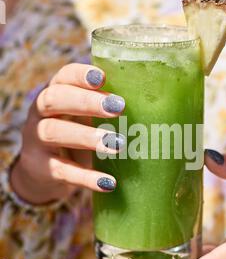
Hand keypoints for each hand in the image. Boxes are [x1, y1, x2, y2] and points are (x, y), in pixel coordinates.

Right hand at [11, 63, 125, 203]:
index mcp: (55, 93)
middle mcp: (40, 113)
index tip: (103, 78)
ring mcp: (36, 141)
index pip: (63, 77)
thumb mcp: (84, 117)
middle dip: (86, 102)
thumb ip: (107, 108)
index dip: (80, 75)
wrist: (42, 171)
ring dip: (87, 137)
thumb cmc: (75, 134)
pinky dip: (86, 177)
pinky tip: (109, 183)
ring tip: (117, 144)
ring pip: (54, 132)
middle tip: (119, 108)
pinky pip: (62, 171)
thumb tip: (155, 103)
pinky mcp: (41, 168)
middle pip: (54, 99)